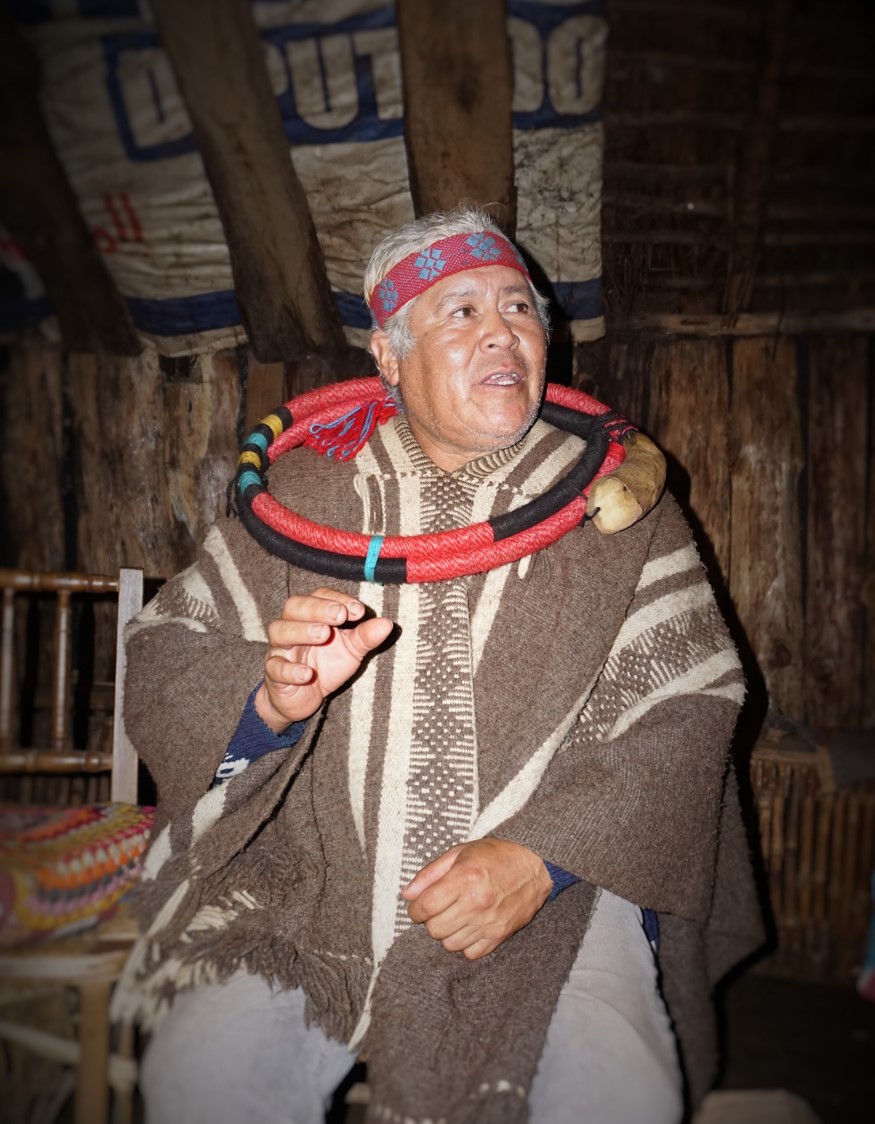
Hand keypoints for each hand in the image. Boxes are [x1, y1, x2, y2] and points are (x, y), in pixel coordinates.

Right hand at [256, 588, 392, 731]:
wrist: (303, 697)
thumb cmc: (326, 665)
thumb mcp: (351, 651)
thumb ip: (366, 636)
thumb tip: (387, 623)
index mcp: (311, 616)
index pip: (318, 595)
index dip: (336, 599)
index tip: (358, 610)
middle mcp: (292, 627)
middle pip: (294, 606)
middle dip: (317, 608)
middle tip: (339, 616)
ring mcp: (280, 650)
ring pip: (280, 631)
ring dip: (301, 630)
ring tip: (323, 634)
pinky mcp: (274, 674)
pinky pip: (275, 667)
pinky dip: (290, 669)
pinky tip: (307, 674)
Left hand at [402, 838, 552, 959]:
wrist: (535, 866)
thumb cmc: (496, 856)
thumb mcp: (460, 853)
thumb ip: (431, 873)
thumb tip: (407, 894)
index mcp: (465, 879)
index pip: (426, 907)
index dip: (415, 909)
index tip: (418, 906)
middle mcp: (476, 903)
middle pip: (435, 929)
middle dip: (430, 920)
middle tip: (438, 909)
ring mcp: (489, 922)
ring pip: (450, 944)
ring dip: (447, 932)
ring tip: (454, 916)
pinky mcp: (500, 935)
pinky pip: (470, 953)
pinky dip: (464, 944)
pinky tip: (468, 927)